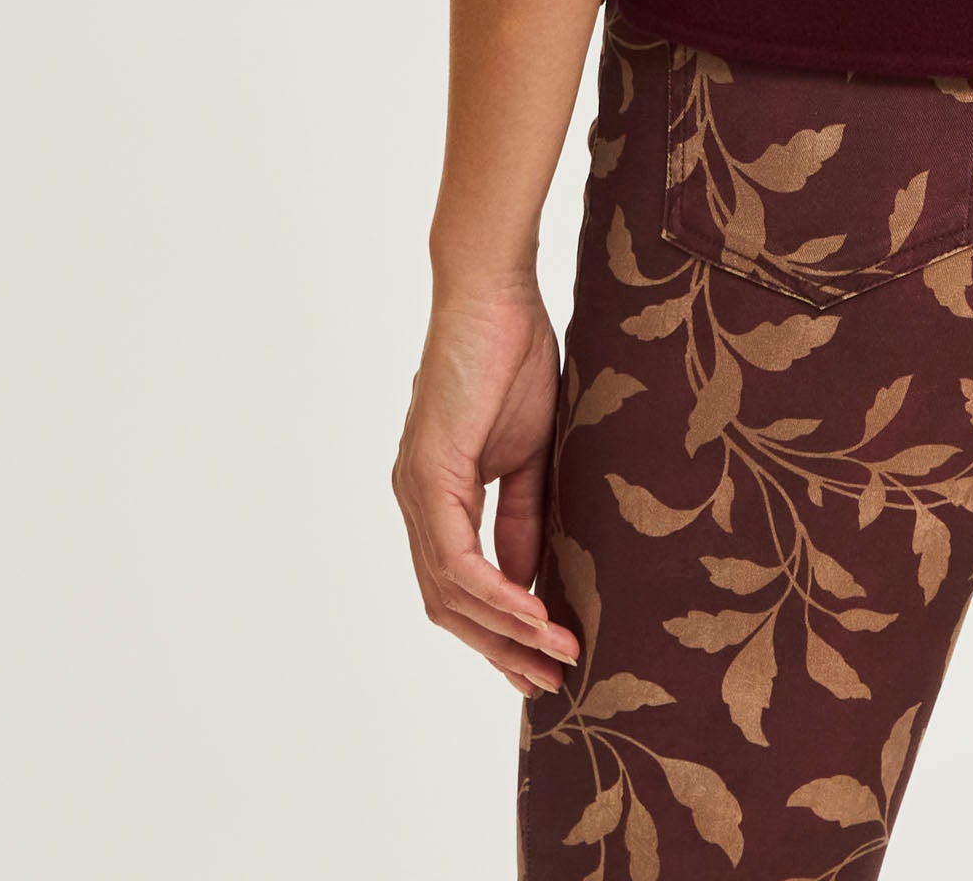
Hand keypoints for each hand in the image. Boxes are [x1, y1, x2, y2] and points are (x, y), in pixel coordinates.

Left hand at [392, 276, 581, 696]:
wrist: (494, 292)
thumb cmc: (513, 355)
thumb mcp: (529, 452)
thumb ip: (522, 517)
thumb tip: (529, 581)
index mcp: (436, 494)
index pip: (458, 586)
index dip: (499, 630)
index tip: (544, 659)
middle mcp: (415, 500)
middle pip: (447, 605)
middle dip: (500, 649)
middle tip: (550, 681)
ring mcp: (416, 489)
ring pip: (450, 591)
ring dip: (505, 631)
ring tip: (557, 655)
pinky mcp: (429, 473)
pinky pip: (457, 558)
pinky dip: (495, 593)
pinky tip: (535, 613)